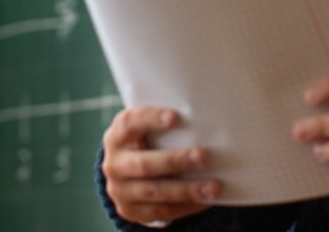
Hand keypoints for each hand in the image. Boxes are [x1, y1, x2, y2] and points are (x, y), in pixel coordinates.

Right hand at [102, 107, 221, 224]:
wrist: (126, 173)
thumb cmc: (148, 141)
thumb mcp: (147, 129)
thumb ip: (167, 124)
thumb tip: (205, 118)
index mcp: (117, 135)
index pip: (131, 123)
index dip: (152, 119)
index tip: (176, 116)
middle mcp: (114, 163)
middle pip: (145, 164)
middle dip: (175, 161)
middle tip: (204, 156)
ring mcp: (120, 190)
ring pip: (155, 191)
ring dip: (186, 190)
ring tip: (213, 187)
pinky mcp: (130, 211)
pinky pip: (161, 211)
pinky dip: (186, 206)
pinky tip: (205, 201)